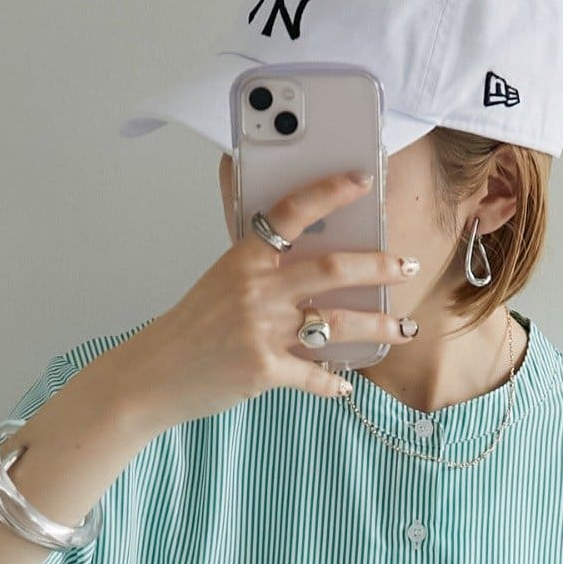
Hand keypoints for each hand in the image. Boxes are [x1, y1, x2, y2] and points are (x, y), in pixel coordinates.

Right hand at [113, 169, 419, 428]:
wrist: (155, 374)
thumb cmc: (191, 328)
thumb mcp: (221, 282)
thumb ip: (260, 267)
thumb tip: (307, 255)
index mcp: (245, 257)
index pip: (293, 211)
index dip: (331, 191)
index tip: (364, 180)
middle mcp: (257, 289)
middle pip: (334, 269)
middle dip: (380, 266)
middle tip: (407, 266)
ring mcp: (261, 330)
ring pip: (337, 323)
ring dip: (380, 327)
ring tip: (406, 328)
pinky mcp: (264, 370)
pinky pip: (314, 375)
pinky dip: (333, 382)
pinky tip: (347, 383)